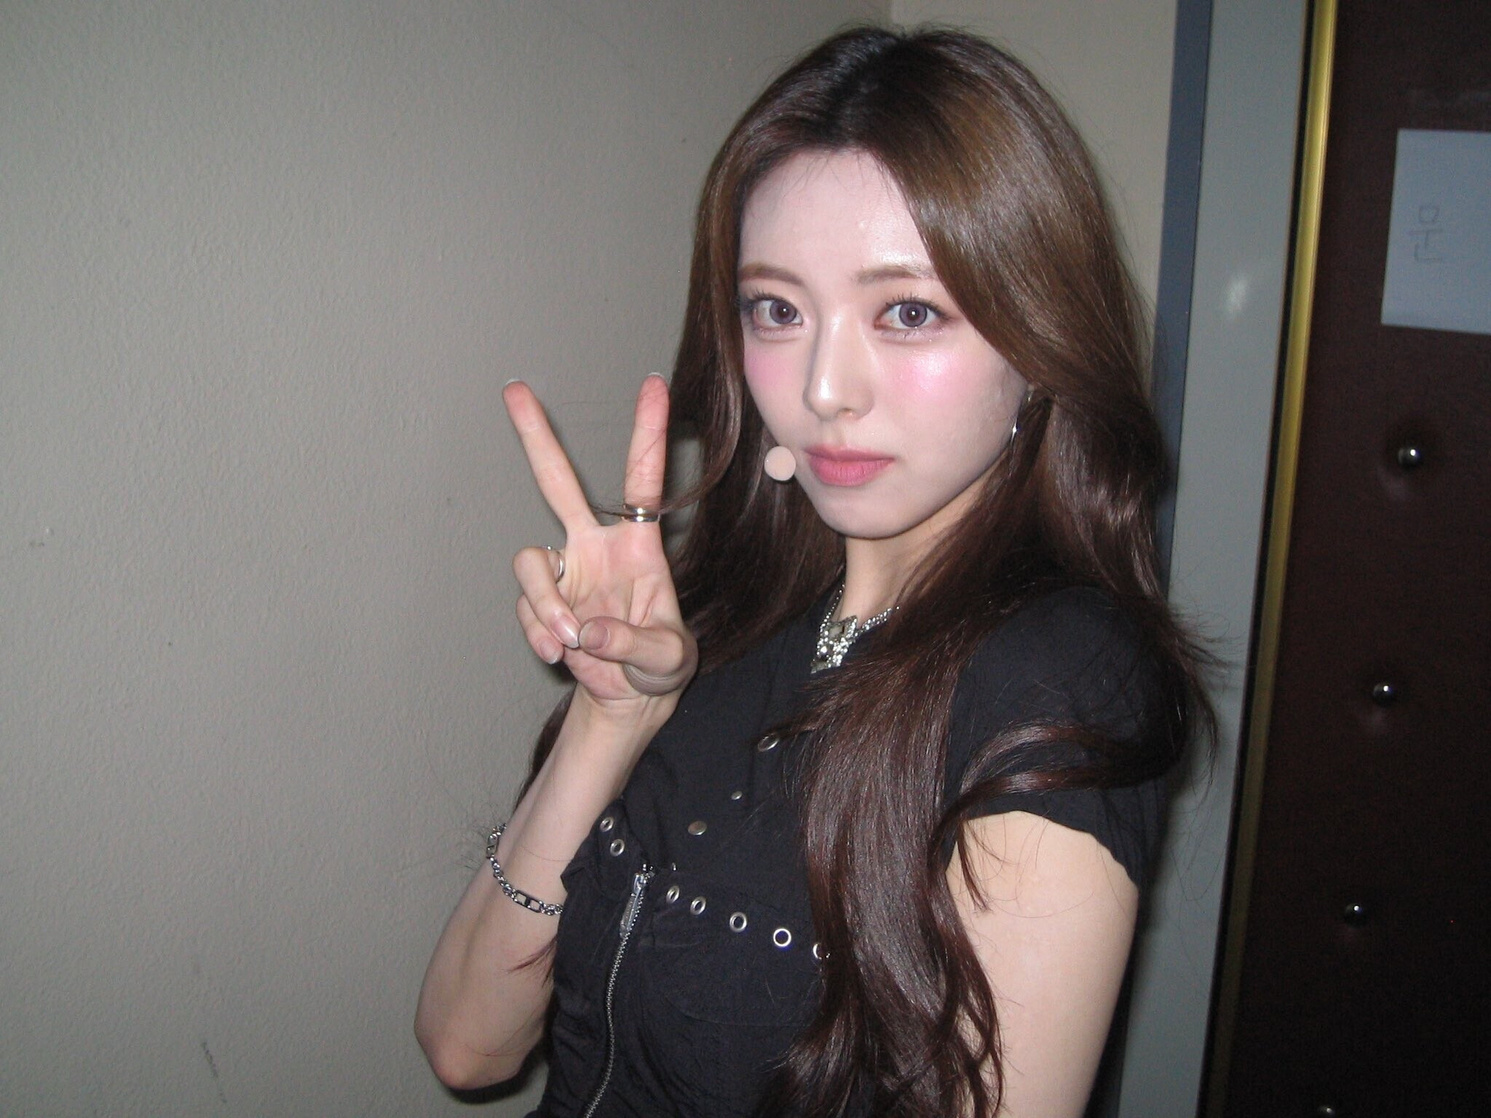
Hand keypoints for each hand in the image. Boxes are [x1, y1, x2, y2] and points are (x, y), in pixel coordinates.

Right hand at [503, 376, 696, 715]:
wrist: (629, 698)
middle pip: (556, 482)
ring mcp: (563, 573)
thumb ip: (633, 643)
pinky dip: (539, 632)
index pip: (642, 479)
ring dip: (544, 604)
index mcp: (637, 544)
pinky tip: (560, 654)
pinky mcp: (541, 602)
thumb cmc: (660, 666)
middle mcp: (594, 547)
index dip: (647, 433)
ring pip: (529, 562)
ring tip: (569, 641)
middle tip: (514, 389)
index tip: (654, 384)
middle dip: (535, 436)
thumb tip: (586, 629)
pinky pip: (526, 607)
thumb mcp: (667, 659)